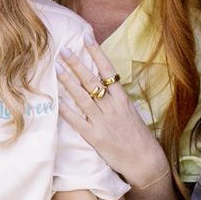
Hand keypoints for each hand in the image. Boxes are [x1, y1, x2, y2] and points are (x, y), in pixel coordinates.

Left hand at [57, 42, 171, 193]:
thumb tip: (103, 83)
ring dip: (68, 81)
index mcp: (122, 99)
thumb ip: (116, 99)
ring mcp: (102, 121)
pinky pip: (76, 120)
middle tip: (63, 49)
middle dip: (76, 63)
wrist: (145, 161)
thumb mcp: (130, 112)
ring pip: (82, 96)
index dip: (97, 53)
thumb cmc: (138, 137)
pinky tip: (55, 99)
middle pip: (91, 80)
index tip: (86, 38)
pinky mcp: (94, 137)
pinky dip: (65, 109)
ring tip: (57, 68)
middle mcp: (112, 107)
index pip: (108, 70)